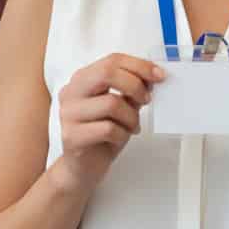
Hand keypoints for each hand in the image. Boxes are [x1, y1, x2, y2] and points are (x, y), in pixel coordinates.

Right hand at [55, 53, 164, 193]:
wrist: (83, 168)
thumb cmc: (103, 134)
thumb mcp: (121, 107)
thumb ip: (133, 90)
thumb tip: (154, 75)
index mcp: (82, 79)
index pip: (112, 60)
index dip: (139, 66)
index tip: (160, 75)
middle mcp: (71, 92)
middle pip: (107, 73)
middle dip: (135, 85)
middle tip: (146, 100)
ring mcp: (68, 114)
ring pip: (111, 103)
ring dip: (131, 117)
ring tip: (132, 126)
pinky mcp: (72, 136)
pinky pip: (108, 129)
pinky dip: (123, 134)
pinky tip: (121, 138)